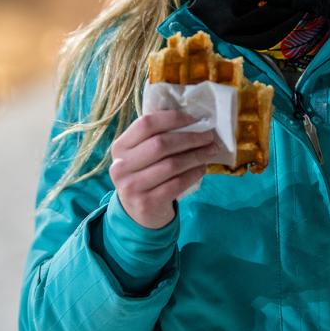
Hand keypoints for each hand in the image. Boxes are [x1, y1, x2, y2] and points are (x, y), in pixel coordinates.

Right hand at [109, 110, 219, 229]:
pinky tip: (202, 168)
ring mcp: (131, 186)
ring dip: (196, 156)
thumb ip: (156, 136)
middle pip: (160, 144)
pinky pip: (177, 184)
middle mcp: (120, 166)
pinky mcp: (146, 203)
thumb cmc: (145, 174)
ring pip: (171, 164)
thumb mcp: (141, 155)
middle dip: (190, 138)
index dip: (172, 118)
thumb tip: (191, 117)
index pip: (146, 124)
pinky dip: (193, 174)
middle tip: (209, 137)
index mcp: (119, 147)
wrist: (138, 213)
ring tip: (210, 151)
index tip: (195, 119)